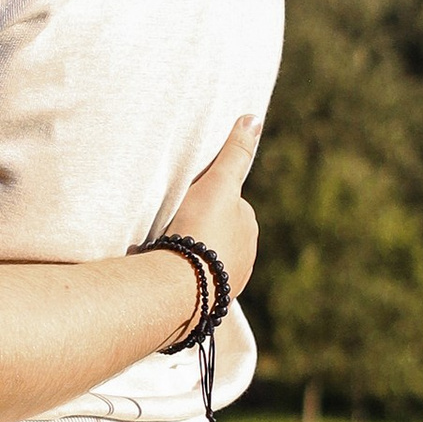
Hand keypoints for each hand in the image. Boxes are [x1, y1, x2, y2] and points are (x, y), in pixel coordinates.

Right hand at [163, 114, 261, 308]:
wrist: (181, 285)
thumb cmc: (199, 230)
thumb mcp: (217, 183)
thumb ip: (235, 153)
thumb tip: (255, 118)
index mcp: (249, 227)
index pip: (231, 205)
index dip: (208, 199)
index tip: (187, 202)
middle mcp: (246, 257)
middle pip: (219, 233)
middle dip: (202, 229)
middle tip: (173, 225)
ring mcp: (228, 282)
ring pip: (208, 259)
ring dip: (193, 255)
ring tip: (167, 251)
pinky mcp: (208, 303)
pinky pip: (196, 283)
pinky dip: (185, 277)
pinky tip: (167, 274)